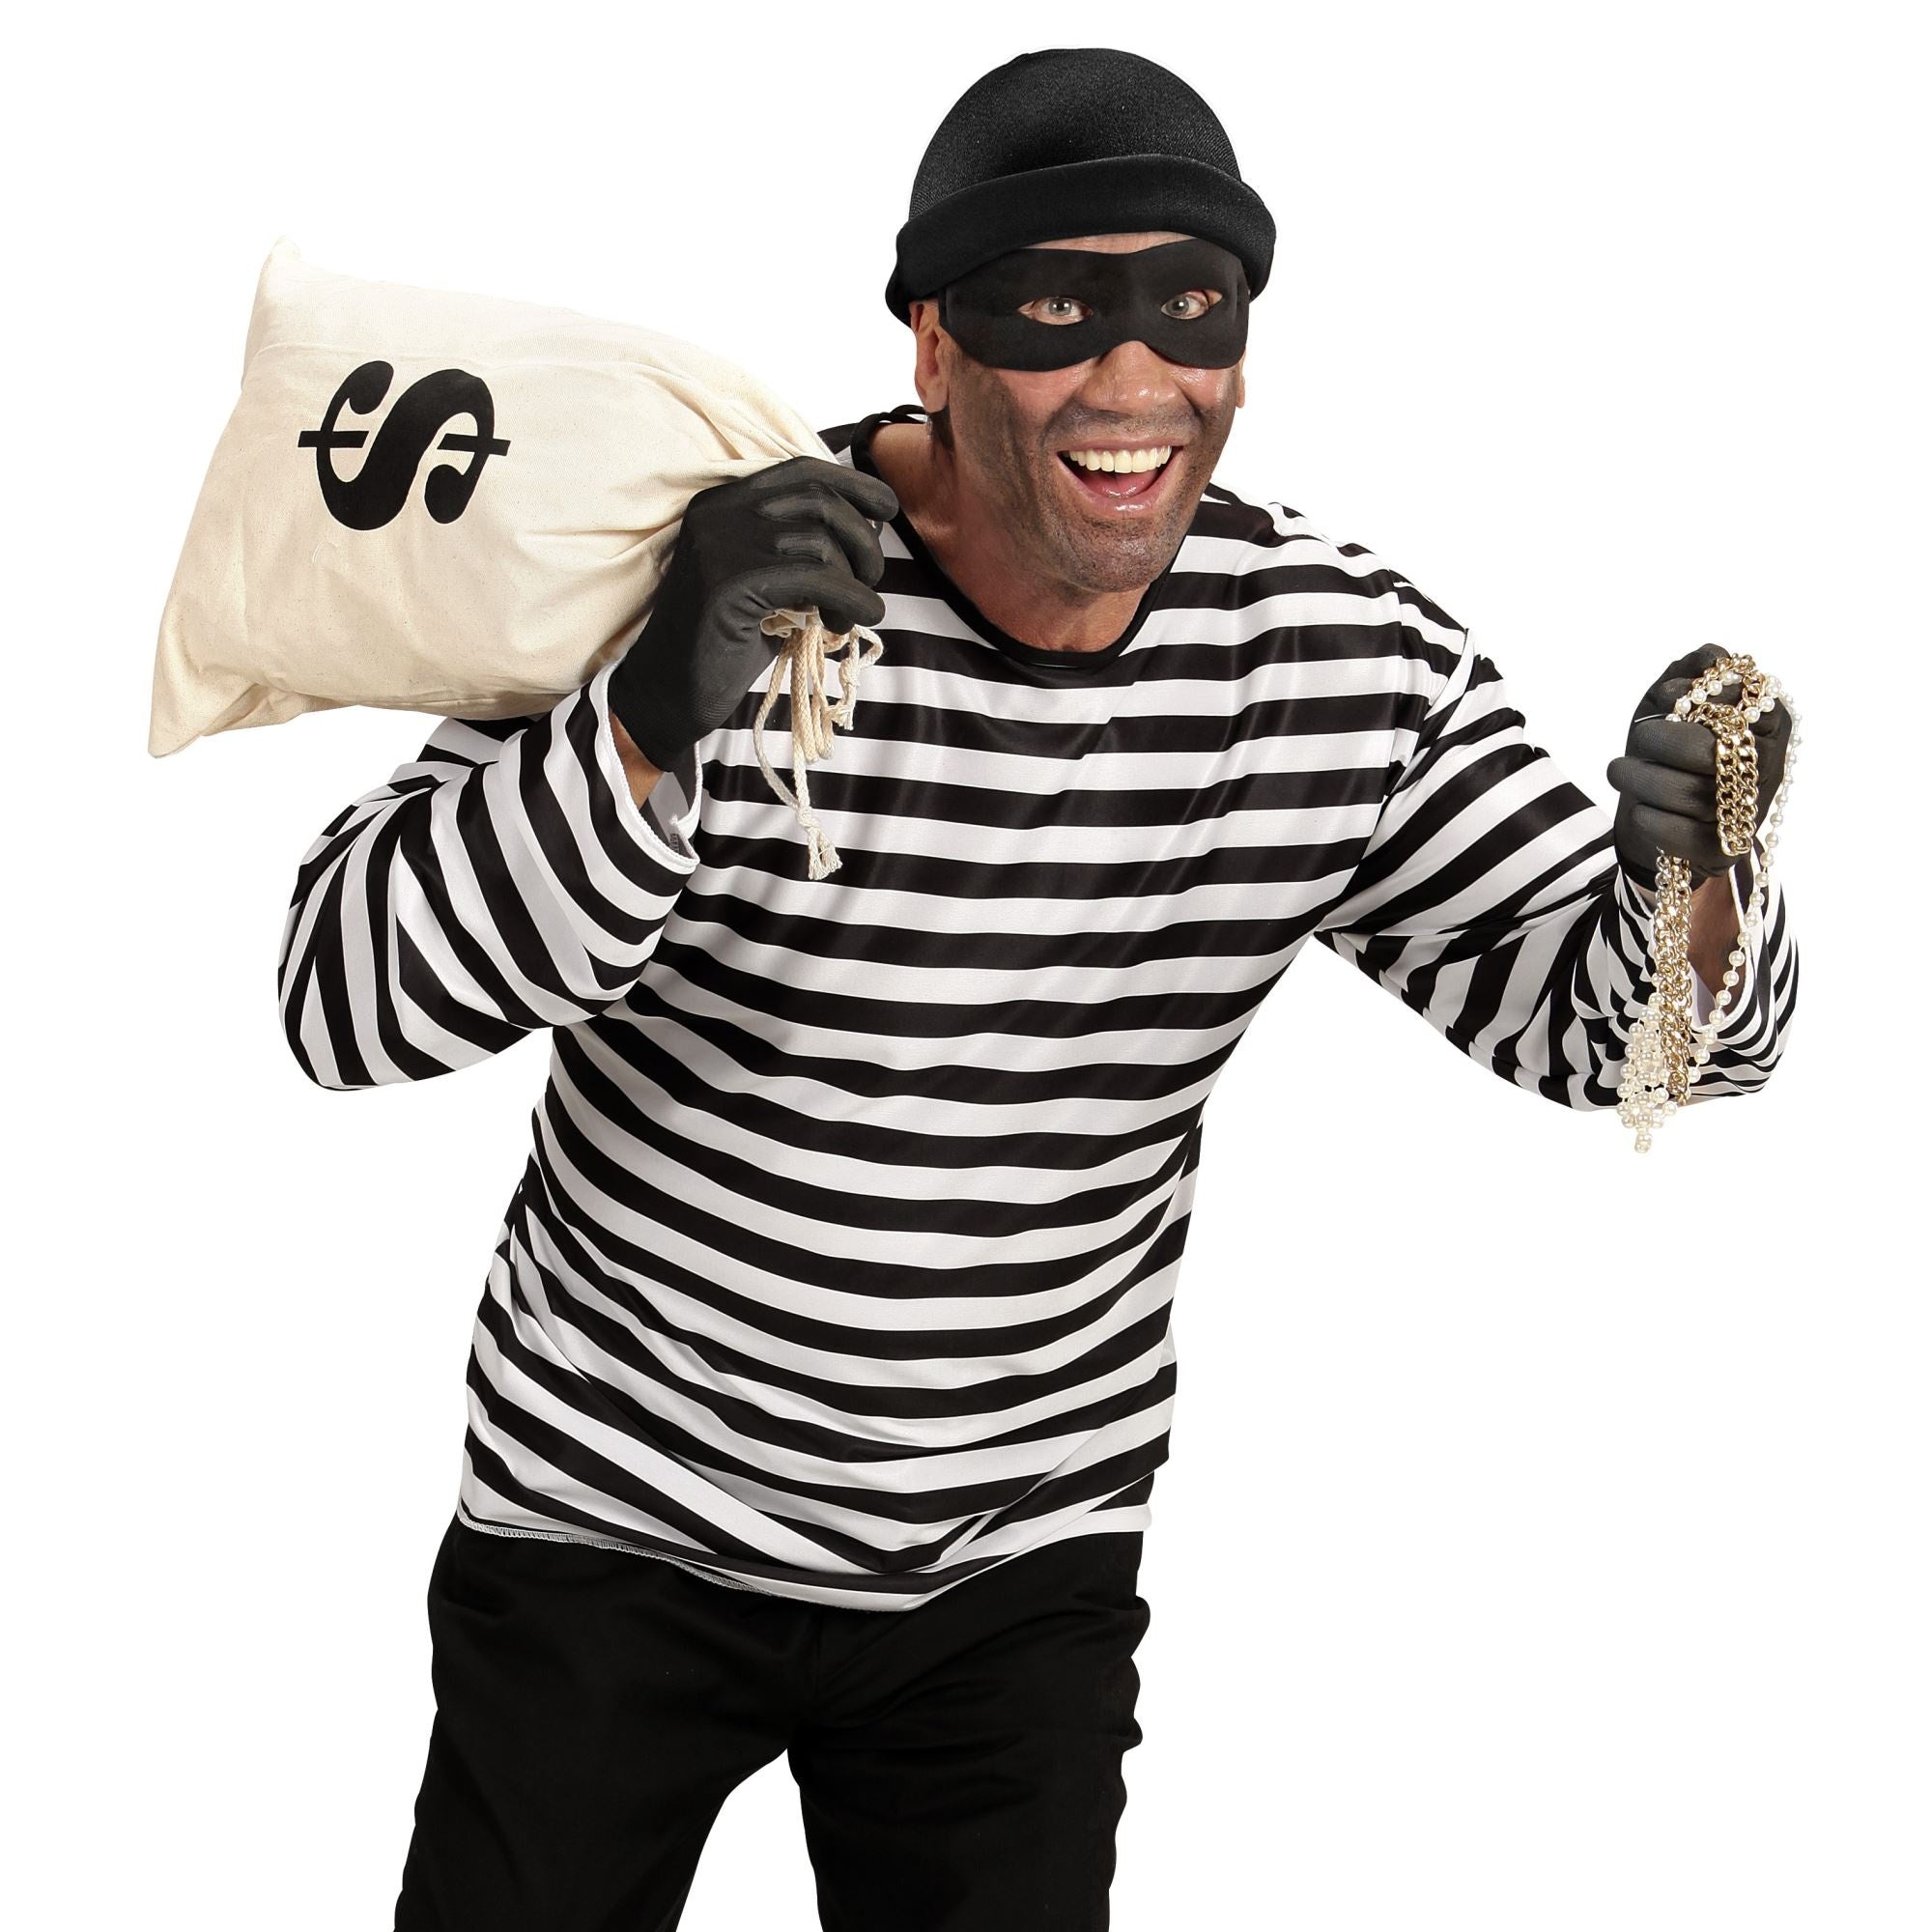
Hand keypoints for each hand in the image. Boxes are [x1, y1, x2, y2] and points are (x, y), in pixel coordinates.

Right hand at [608, 455, 899, 770]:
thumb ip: (805, 550)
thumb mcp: (768, 582)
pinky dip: (850, 599)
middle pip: (819, 500)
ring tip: (849, 616)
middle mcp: (718, 512)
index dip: (854, 485)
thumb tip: (872, 529)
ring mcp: (720, 544)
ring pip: (822, 541)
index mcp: (723, 502)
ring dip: (855, 580)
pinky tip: (855, 621)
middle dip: (863, 539)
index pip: (802, 470)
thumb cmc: (726, 641)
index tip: (887, 509)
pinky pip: (816, 579)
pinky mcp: (730, 583)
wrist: (669, 692)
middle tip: (872, 579)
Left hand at [1606, 643, 1791, 892]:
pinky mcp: (1726, 847)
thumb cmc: (1671, 746)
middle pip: (1710, 751)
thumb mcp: (1674, 702)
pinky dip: (1652, 819)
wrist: (1662, 811)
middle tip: (1637, 736)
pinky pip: (1685, 835)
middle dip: (1661, 741)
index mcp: (1769, 721)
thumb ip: (1691, 672)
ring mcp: (1751, 808)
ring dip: (1642, 780)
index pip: (1741, 701)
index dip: (1696, 697)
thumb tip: (1709, 657)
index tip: (1661, 698)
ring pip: (1691, 795)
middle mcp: (1770, 764)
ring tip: (1617, 770)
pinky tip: (1639, 809)